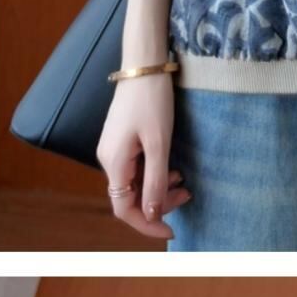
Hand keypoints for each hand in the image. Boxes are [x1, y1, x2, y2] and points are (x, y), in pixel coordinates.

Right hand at [96, 76, 190, 244]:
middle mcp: (109, 159)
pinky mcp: (122, 141)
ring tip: (184, 183)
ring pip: (135, 184)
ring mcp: (114, 150)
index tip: (172, 231)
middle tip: (187, 196)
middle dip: (159, 204)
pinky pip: (137, 169)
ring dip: (159, 189)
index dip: (147, 225)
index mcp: (114, 163)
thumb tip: (153, 213)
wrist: (144, 65)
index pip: (124, 209)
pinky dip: (155, 174)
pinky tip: (172, 169)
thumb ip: (155, 181)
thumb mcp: (159, 144)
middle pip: (130, 198)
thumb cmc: (152, 101)